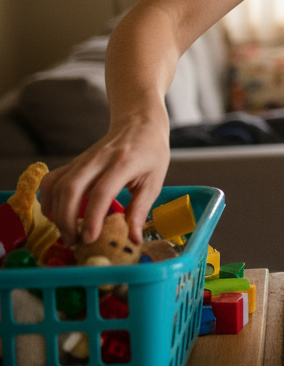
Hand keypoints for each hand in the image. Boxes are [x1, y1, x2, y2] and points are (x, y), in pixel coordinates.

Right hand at [40, 113, 169, 246]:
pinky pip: (52, 179)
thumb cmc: (151, 153)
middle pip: (71, 188)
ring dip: (56, 212)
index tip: (90, 238)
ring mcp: (83, 159)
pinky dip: (47, 198)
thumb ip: (141, 210)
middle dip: (67, 219)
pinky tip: (54, 214)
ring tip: (66, 233)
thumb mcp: (154, 181)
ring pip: (58, 184)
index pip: (102, 191)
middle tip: (73, 241)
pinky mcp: (74, 162)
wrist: (139, 123)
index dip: (93, 217)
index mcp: (124, 163)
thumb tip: (134, 240)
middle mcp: (99, 159)